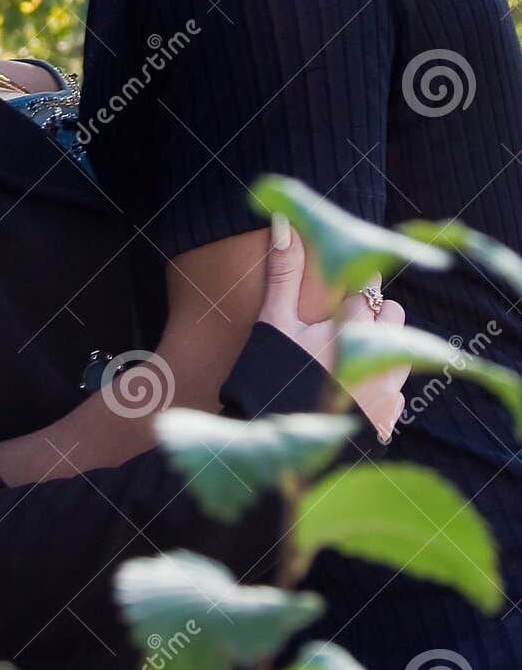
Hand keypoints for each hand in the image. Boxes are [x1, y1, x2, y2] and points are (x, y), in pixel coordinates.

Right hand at [258, 220, 408, 443]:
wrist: (276, 447)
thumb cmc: (271, 378)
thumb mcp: (272, 323)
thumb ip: (282, 272)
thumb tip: (283, 221)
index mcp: (353, 327)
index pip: (368, 282)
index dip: (353, 280)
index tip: (340, 285)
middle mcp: (379, 357)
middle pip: (391, 313)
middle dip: (370, 313)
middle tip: (337, 323)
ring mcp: (387, 391)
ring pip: (399, 351)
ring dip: (378, 348)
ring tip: (343, 357)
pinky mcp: (386, 420)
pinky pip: (396, 391)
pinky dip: (378, 385)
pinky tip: (349, 390)